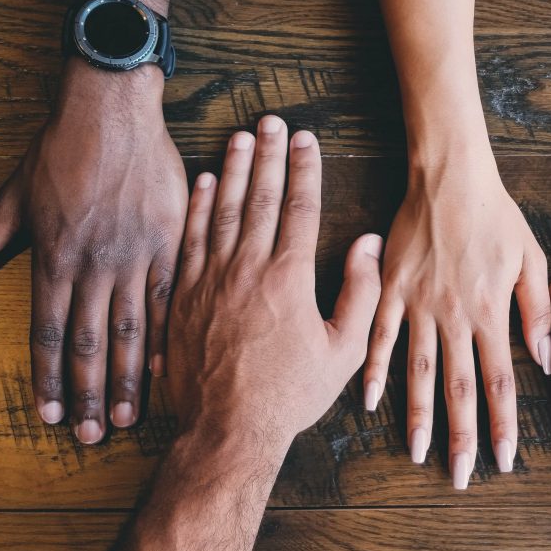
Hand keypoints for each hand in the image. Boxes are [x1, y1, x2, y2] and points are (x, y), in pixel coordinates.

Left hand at [0, 60, 186, 442]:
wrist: (112, 111)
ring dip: (126, 377)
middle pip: (88, 343)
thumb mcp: (13, 195)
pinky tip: (166, 367)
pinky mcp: (169, 241)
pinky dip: (167, 335)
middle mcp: (94, 264)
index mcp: (53, 257)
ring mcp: (135, 255)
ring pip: (131, 329)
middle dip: (86, 394)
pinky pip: (170, 297)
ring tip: (125, 415)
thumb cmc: (60, 149)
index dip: (47, 379)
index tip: (49, 415)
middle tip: (91, 435)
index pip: (47, 333)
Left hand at [167, 117, 382, 441]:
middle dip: (269, 155)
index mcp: (289, 278)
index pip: (299, 207)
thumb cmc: (289, 394)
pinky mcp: (182, 295)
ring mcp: (210, 279)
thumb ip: (361, 292)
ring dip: (233, 169)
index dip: (304, 168)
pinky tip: (205, 181)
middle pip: (259, 197)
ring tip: (241, 136)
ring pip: (223, 210)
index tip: (307, 139)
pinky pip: (190, 238)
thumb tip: (367, 244)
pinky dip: (198, 206)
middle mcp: (247, 268)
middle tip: (272, 122)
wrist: (226, 429)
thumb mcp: (343, 350)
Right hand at [362, 152, 550, 488]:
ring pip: (418, 371)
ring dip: (418, 415)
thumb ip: (537, 311)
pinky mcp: (392, 289)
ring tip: (417, 452)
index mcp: (491, 312)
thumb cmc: (496, 215)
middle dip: (461, 436)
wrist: (450, 177)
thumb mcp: (530, 258)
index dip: (502, 424)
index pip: (500, 381)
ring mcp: (419, 304)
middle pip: (459, 387)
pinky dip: (374, 370)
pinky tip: (369, 401)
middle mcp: (454, 316)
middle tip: (460, 475)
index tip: (504, 460)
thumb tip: (545, 360)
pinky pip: (380, 336)